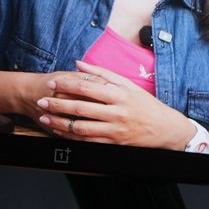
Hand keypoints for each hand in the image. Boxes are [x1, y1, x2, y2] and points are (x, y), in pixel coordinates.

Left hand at [36, 62, 197, 149]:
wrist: (166, 130)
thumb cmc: (147, 106)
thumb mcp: (129, 85)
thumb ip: (102, 74)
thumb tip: (78, 63)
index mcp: (120, 95)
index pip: (87, 87)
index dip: (67, 85)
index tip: (52, 83)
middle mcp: (117, 113)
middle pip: (81, 108)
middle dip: (57, 104)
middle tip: (41, 101)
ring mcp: (116, 131)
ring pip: (81, 128)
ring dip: (60, 123)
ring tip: (45, 118)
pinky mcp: (115, 145)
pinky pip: (89, 142)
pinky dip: (72, 137)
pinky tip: (60, 132)